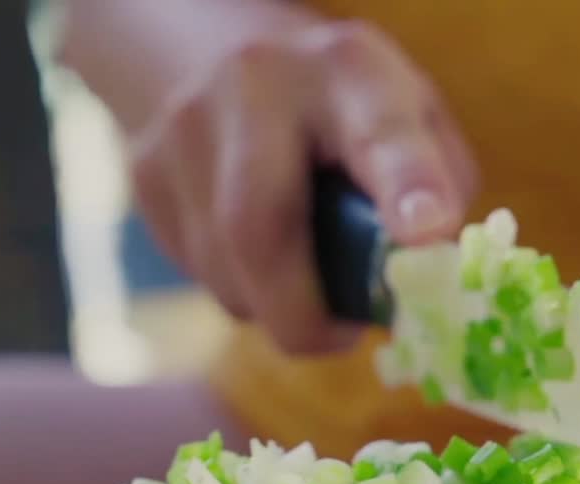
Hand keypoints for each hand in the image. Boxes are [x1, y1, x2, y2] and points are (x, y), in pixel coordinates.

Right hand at [127, 6, 475, 351]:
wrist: (208, 49)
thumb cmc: (338, 103)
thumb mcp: (407, 112)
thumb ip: (436, 184)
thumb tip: (429, 275)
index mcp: (348, 69)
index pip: (379, 130)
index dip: (405, 184)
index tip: (427, 233)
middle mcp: (255, 85)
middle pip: (262, 226)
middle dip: (305, 311)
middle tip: (342, 337)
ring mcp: (183, 129)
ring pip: (225, 271)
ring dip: (274, 306)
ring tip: (306, 284)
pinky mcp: (143, 172)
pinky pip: (198, 272)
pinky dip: (240, 289)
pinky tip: (257, 255)